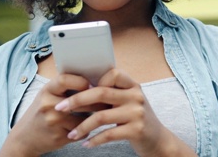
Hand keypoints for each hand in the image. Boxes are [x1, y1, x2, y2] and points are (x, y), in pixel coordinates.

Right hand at [0, 74, 89, 156]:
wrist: (24, 137)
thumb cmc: (41, 112)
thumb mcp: (47, 95)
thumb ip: (64, 87)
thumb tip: (92, 78)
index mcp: (46, 90)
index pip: (64, 80)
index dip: (81, 81)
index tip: (91, 86)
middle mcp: (48, 105)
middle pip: (79, 101)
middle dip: (96, 102)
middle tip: (105, 101)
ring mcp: (53, 121)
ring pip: (84, 119)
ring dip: (92, 118)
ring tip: (97, 115)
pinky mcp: (59, 137)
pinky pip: (82, 132)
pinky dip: (85, 131)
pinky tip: (82, 129)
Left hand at [54, 69, 195, 155]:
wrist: (158, 140)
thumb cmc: (136, 119)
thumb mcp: (129, 101)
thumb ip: (112, 93)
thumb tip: (82, 86)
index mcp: (133, 85)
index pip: (112, 74)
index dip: (94, 80)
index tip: (77, 89)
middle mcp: (136, 96)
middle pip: (101, 93)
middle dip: (77, 100)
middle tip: (60, 108)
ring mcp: (137, 113)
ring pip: (101, 116)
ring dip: (82, 126)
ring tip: (71, 133)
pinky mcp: (136, 131)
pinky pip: (108, 134)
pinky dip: (94, 140)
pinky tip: (85, 144)